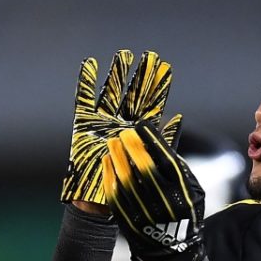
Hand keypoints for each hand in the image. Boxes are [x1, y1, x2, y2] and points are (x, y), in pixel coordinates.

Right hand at [61, 50, 179, 203]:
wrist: (97, 204)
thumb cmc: (125, 188)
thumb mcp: (150, 164)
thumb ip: (162, 139)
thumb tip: (178, 118)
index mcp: (138, 132)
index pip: (150, 104)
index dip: (157, 87)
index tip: (165, 67)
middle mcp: (120, 124)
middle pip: (132, 94)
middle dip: (140, 76)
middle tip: (148, 56)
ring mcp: (101, 123)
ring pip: (110, 92)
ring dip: (116, 74)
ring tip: (123, 55)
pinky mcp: (82, 125)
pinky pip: (83, 99)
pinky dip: (86, 82)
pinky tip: (90, 64)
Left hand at [104, 124, 205, 260]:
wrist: (175, 250)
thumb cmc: (185, 212)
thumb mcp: (192, 190)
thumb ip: (179, 165)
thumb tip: (164, 135)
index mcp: (182, 191)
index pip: (165, 159)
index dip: (152, 140)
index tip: (141, 126)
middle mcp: (164, 201)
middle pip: (143, 167)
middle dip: (132, 147)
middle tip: (124, 133)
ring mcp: (145, 212)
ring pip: (127, 180)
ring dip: (118, 158)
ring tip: (113, 143)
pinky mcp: (129, 220)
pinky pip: (115, 195)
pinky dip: (109, 176)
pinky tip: (107, 162)